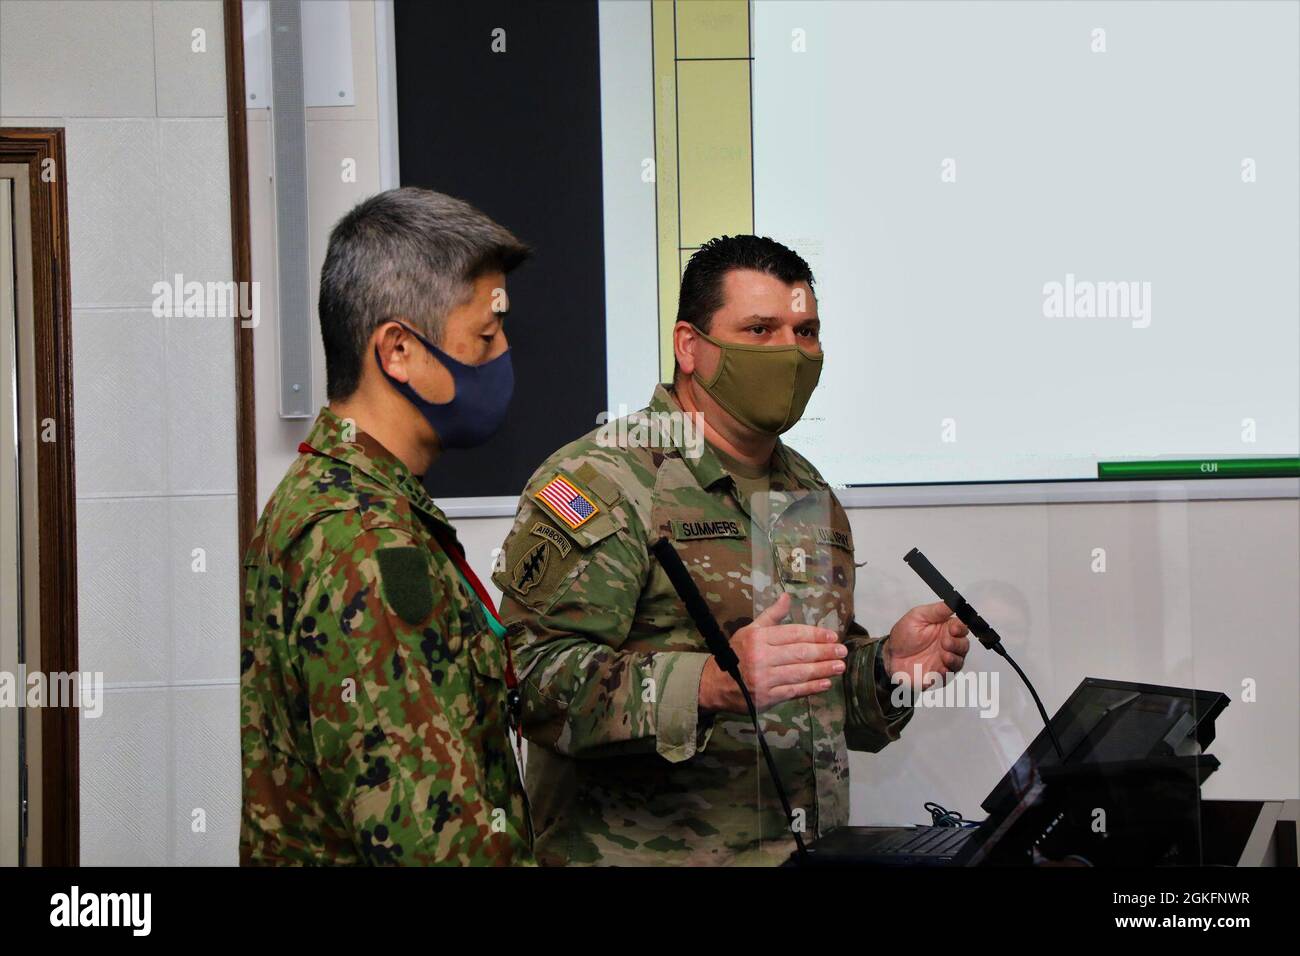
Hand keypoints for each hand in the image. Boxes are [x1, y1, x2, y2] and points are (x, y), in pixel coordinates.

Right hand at [698, 592, 846, 714]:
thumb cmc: (736, 654)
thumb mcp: (750, 630)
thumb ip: (772, 615)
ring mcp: (764, 678)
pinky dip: (811, 688)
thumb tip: (787, 596)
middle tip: (842, 651)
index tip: (832, 636)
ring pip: (799, 672)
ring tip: (840, 666)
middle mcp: (761, 657)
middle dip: (824, 652)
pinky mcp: (766, 697)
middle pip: (800, 653)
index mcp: (758, 638)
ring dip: (823, 670)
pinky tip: (826, 683)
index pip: (793, 633)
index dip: (815, 634)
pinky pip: (793, 691)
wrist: (715, 684)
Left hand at [881, 601, 970, 690]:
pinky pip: (947, 677)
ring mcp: (944, 662)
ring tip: (944, 656)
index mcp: (945, 630)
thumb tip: (953, 602)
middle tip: (945, 642)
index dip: (960, 628)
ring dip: (954, 659)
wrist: (890, 655)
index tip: (954, 628)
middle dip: (957, 644)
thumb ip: (937, 610)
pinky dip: (946, 673)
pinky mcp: (938, 676)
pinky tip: (940, 669)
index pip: (961, 628)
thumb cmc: (904, 635)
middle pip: (963, 646)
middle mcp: (948, 646)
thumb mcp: (918, 616)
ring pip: (959, 662)